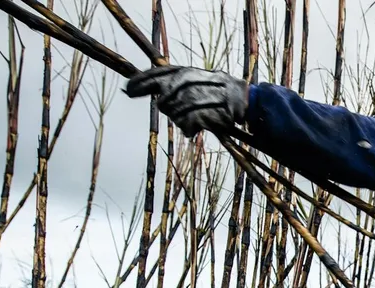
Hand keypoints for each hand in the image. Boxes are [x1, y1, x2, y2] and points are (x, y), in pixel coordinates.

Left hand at [124, 65, 247, 135]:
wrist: (246, 99)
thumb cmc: (219, 92)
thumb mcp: (198, 79)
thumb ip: (175, 82)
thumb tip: (148, 88)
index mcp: (186, 71)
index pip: (157, 75)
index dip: (140, 83)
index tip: (128, 90)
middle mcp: (188, 81)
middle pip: (163, 102)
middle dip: (170, 109)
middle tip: (185, 111)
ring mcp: (196, 97)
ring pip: (174, 115)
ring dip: (182, 120)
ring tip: (196, 118)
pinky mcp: (203, 113)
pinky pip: (185, 126)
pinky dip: (189, 129)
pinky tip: (196, 127)